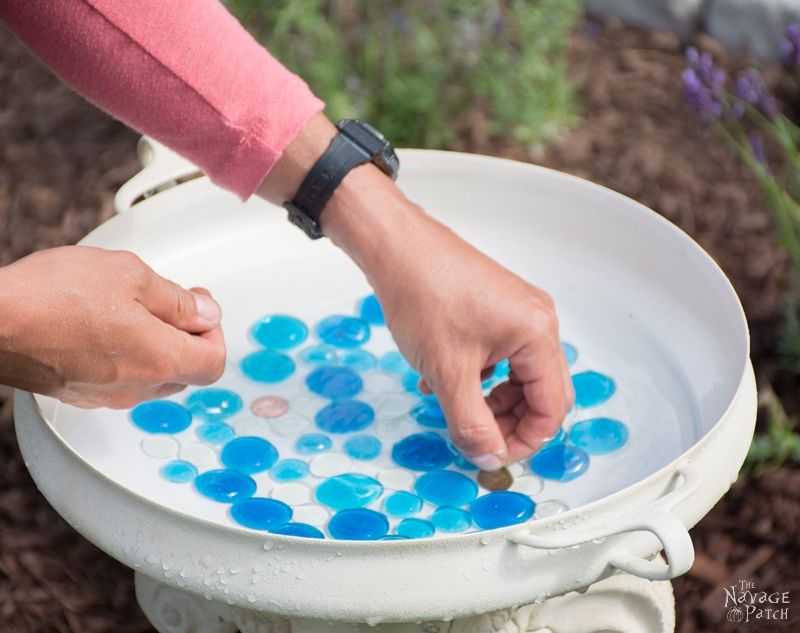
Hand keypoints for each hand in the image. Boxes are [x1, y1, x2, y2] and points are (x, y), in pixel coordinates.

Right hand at [0, 246, 225, 407]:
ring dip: (157, 345)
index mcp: (159, 359)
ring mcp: (106, 396)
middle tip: (173, 304)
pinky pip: (121, 380)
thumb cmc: (52, 296)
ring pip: (153, 376)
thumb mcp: (131, 276)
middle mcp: (136, 387)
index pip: (214, 363)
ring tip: (133, 309)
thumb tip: (206, 313)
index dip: (215, 334)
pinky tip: (105, 325)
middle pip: (186, 371)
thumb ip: (177, 300)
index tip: (201, 310)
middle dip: (188, 336)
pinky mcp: (80, 393)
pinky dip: (127, 356)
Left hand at [259, 113, 572, 468]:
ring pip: (517, 375)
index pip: (552, 406)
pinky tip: (442, 379)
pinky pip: (500, 355)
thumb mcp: (448, 373)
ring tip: (452, 408)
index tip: (493, 457)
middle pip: (540, 391)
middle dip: (509, 421)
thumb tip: (488, 458)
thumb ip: (471, 423)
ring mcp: (518, 311)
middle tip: (475, 439)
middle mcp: (537, 320)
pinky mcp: (496, 307)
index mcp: (537, 333)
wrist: (395, 246)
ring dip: (490, 400)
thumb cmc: (423, 294)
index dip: (526, 440)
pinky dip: (478, 376)